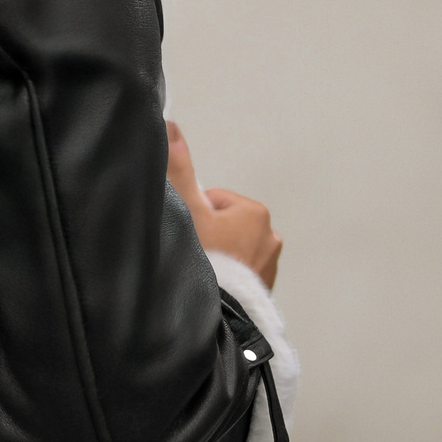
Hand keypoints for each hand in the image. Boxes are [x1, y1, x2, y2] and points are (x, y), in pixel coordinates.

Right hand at [166, 120, 281, 291]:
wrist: (217, 315)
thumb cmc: (205, 261)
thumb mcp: (185, 207)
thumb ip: (178, 167)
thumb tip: (171, 127)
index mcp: (255, 213)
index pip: (212, 200)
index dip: (193, 213)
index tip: (188, 230)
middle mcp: (269, 237)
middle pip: (222, 224)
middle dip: (206, 235)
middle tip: (194, 253)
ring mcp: (268, 265)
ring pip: (230, 250)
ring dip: (216, 257)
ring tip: (203, 271)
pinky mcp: (262, 290)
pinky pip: (237, 274)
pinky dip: (225, 278)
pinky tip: (212, 286)